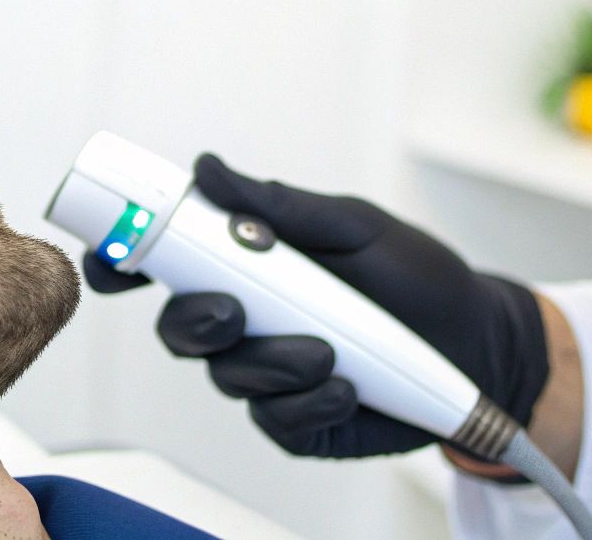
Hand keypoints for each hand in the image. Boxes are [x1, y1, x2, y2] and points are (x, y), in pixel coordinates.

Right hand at [83, 153, 548, 460]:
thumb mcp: (353, 226)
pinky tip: (347, 384)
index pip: (162, 262)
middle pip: (177, 326)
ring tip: (328, 350)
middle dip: (194, 320)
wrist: (477, 342)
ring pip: (227, 376)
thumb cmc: (414, 277)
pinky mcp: (296, 422)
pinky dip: (310, 402)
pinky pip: (276, 420)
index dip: (123, 260)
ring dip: (272, 362)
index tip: (114, 261)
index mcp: (243, 264)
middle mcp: (243, 319)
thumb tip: (207, 168)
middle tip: (231, 311)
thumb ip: (280, 206)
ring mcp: (266, 373)